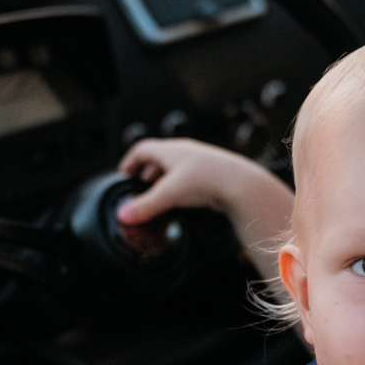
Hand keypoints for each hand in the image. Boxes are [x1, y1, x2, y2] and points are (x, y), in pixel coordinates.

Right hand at [115, 139, 294, 274]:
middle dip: (147, 173)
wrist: (241, 184)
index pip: (142, 149)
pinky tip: (181, 200)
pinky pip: (189, 178)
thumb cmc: (207, 180)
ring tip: (158, 196)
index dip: (130, 161)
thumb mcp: (169, 194)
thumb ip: (145, 206)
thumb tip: (123, 215)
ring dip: (164, 180)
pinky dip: (179, 187)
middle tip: (140, 187)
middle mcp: (185, 152)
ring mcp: (200, 162)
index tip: (124, 174)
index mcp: (170, 150)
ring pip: (175, 169)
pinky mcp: (212, 174)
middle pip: (158, 158)